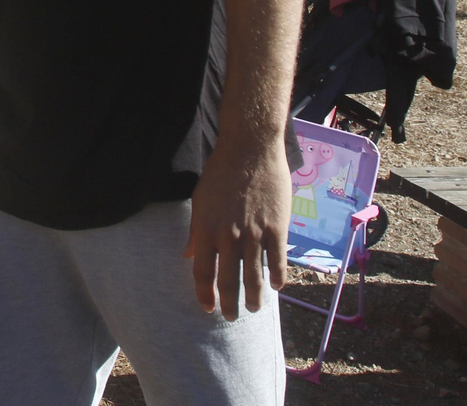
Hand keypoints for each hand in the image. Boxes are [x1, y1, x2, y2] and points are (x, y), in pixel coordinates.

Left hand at [185, 141, 289, 320]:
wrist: (250, 149)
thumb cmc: (221, 172)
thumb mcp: (200, 200)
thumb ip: (196, 231)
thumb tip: (189, 256)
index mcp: (207, 229)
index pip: (203, 272)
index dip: (204, 294)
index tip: (207, 308)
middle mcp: (229, 236)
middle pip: (228, 280)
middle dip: (229, 303)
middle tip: (231, 317)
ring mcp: (255, 233)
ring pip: (255, 276)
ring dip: (255, 297)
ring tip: (254, 308)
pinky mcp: (277, 228)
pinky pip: (278, 260)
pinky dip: (278, 277)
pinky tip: (276, 287)